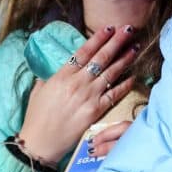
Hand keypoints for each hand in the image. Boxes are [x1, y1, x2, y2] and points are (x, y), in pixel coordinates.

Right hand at [17, 25, 138, 163]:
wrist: (40, 143)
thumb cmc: (36, 117)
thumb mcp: (39, 90)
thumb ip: (49, 77)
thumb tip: (58, 70)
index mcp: (62, 76)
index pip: (83, 51)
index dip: (97, 38)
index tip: (109, 28)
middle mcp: (78, 83)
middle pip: (101, 58)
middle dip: (116, 42)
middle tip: (128, 29)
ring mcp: (88, 97)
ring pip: (111, 73)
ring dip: (125, 59)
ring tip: (135, 47)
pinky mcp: (96, 111)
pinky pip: (114, 94)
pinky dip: (125, 84)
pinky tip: (134, 75)